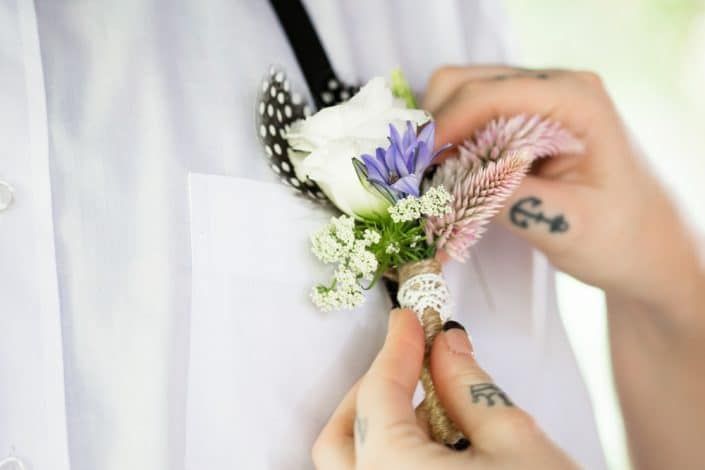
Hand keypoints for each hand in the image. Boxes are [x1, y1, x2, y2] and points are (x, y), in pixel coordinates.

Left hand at [312, 309, 576, 468]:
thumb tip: (447, 344)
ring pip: (352, 468)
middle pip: (340, 437)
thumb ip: (468, 385)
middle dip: (370, 391)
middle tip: (406, 362)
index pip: (377, 395)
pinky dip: (391, 461)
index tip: (409, 321)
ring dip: (379, 428)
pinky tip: (434, 448)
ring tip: (431, 405)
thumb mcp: (517, 443)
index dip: (394, 349)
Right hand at [424, 65, 702, 314]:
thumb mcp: (568, 225)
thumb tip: (449, 182)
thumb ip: (510, 199)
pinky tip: (450, 181)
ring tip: (435, 184)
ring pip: (459, 97)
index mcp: (577, 101)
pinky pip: (468, 119)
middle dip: (435, 128)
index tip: (422, 166)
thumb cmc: (619, 238)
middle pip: (466, 83)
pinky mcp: (521, 120)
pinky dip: (449, 147)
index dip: (449, 124)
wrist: (643, 248)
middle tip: (423, 180)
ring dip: (438, 138)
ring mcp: (535, 101)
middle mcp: (554, 87)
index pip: (494, 93)